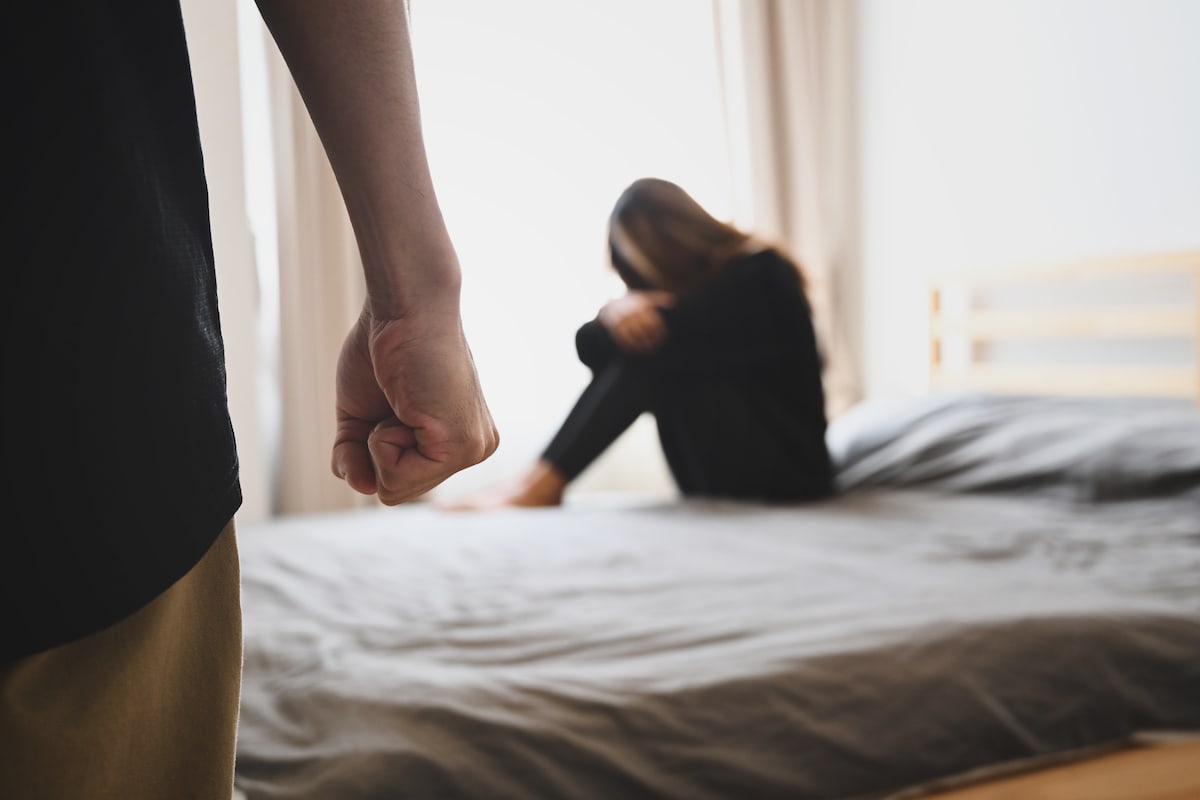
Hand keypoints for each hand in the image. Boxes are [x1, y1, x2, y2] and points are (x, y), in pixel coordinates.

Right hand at [332, 307, 498, 504]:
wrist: (406, 307)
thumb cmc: (381, 349)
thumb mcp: (359, 415)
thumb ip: (355, 458)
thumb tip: (363, 489)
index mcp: (454, 441)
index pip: (396, 480)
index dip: (369, 447)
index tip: (389, 400)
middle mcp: (472, 448)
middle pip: (395, 492)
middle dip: (373, 449)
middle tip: (394, 401)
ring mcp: (472, 450)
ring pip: (394, 491)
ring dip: (377, 444)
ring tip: (401, 401)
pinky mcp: (464, 447)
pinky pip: (396, 478)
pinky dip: (381, 443)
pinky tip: (405, 405)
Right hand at [597, 290, 674, 352]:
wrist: (610, 303)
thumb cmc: (632, 302)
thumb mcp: (645, 297)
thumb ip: (658, 299)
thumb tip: (673, 300)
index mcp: (641, 306)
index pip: (654, 322)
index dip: (659, 332)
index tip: (662, 338)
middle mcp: (632, 313)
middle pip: (645, 330)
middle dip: (651, 340)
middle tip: (654, 347)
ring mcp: (623, 320)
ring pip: (634, 335)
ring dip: (640, 345)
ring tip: (645, 350)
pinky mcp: (615, 326)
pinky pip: (623, 339)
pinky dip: (629, 346)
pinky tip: (634, 350)